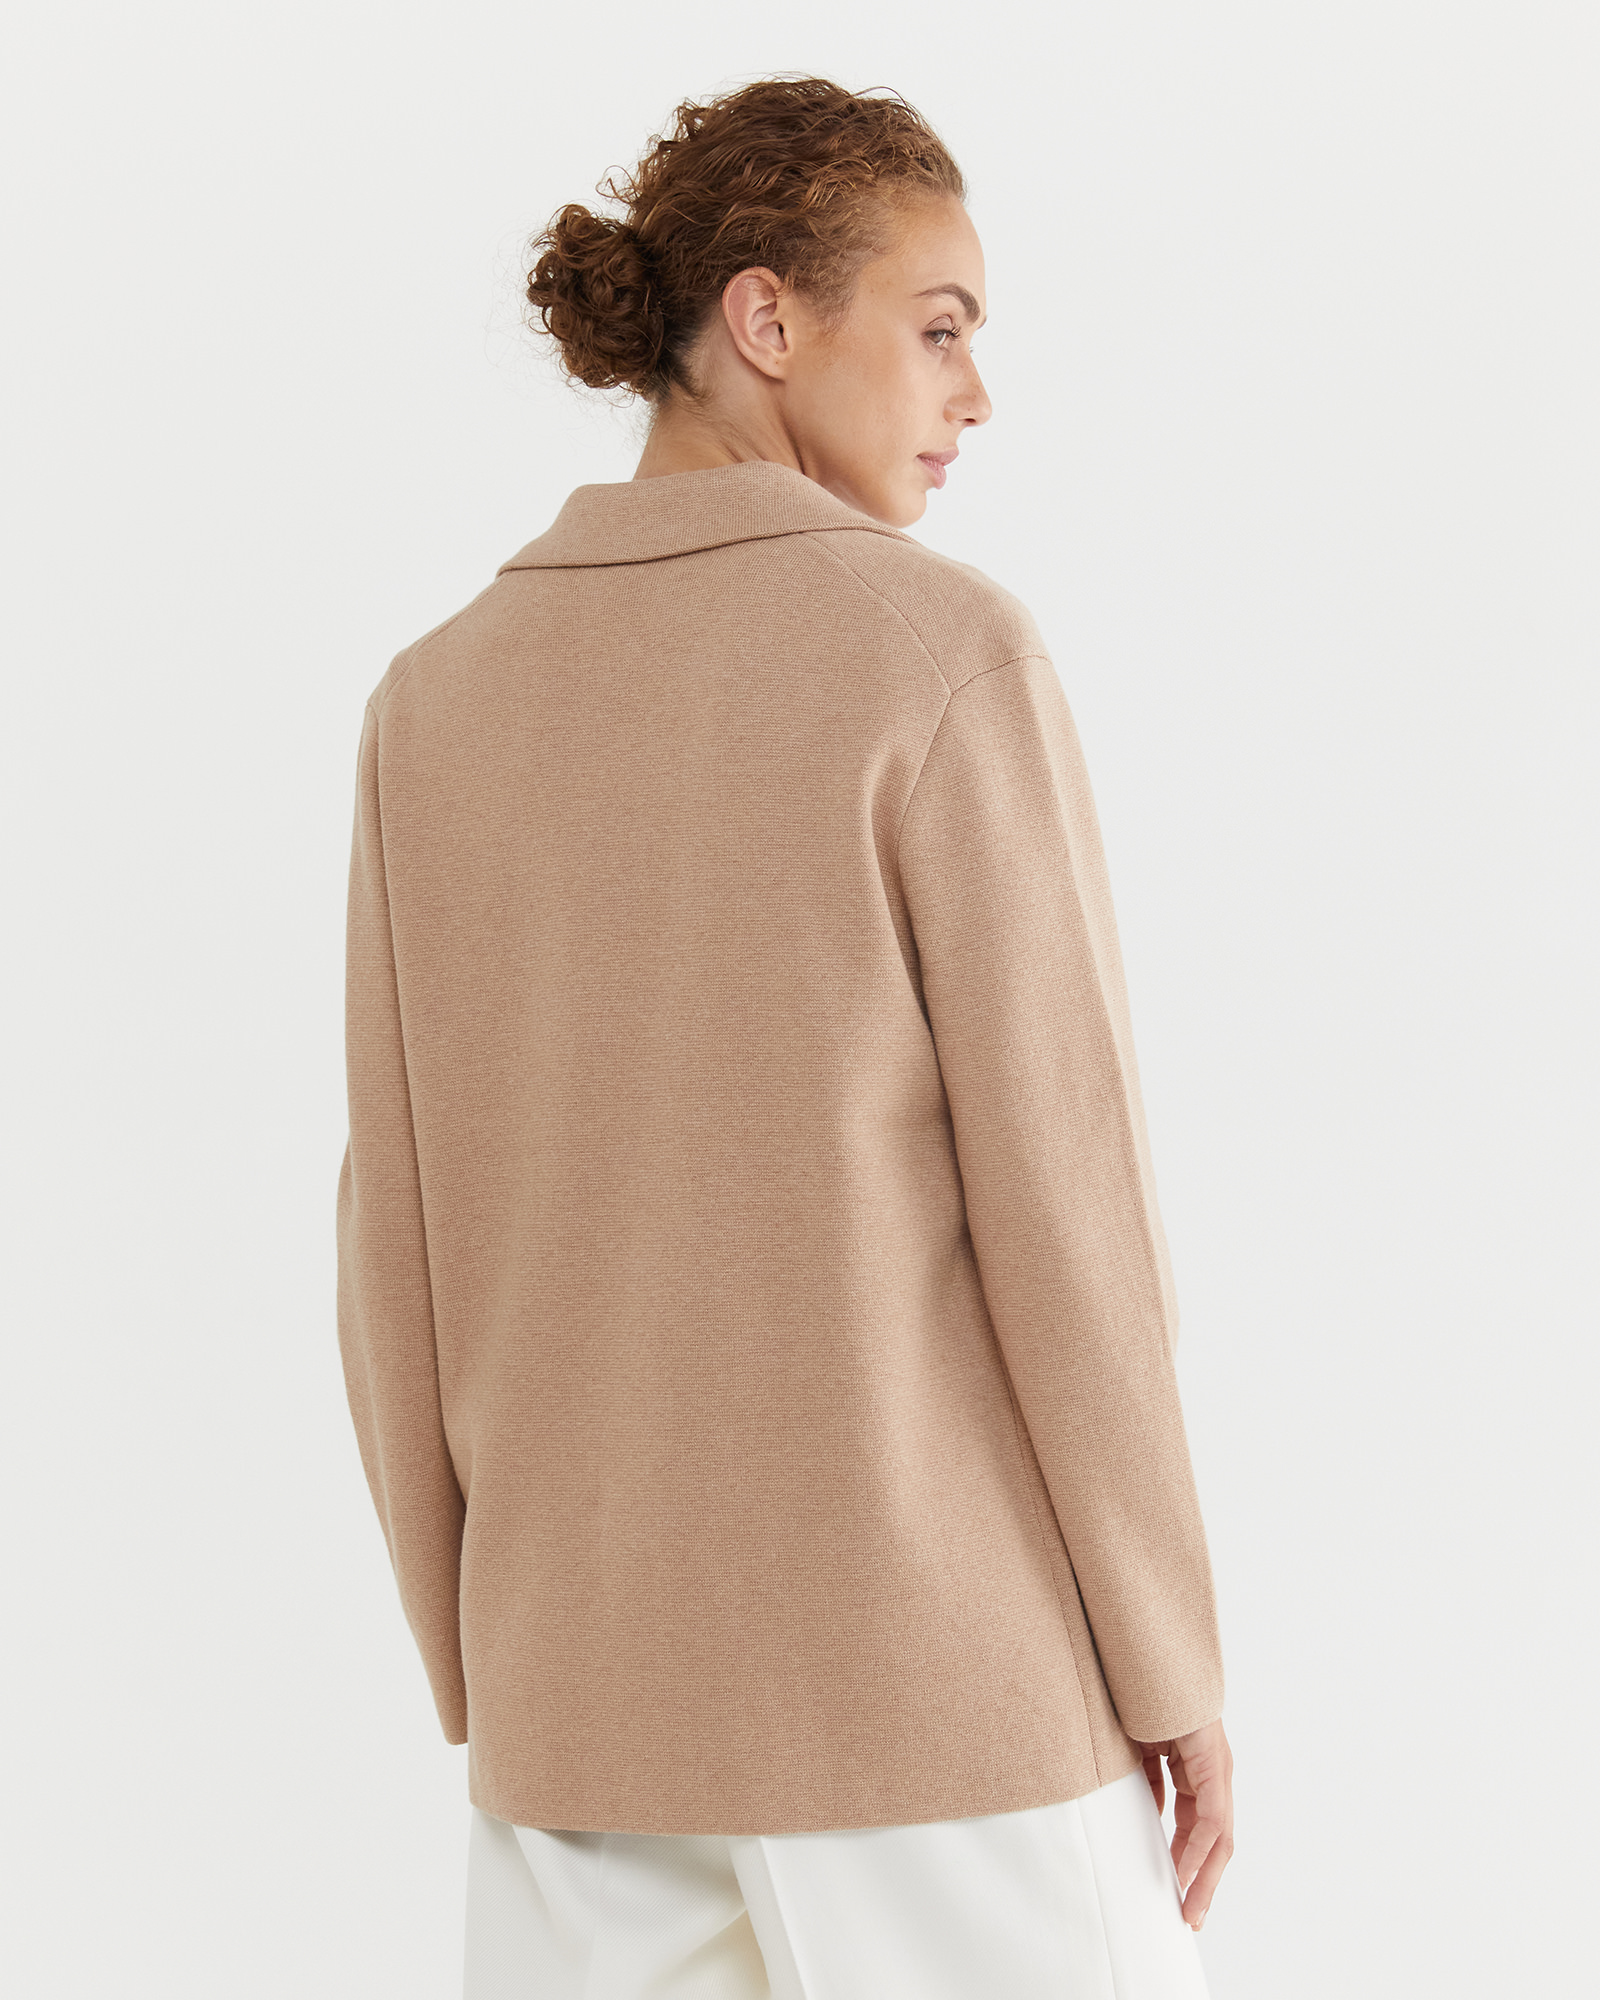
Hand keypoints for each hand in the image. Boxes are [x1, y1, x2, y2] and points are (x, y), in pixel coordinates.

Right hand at [1134, 1716, 1233, 1930]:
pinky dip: (1196, 1846)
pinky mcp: (1214, 1763)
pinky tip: (1183, 1869)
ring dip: (1203, 1874)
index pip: (1200, 1829)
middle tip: (1189, 1917)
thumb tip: (1151, 1813)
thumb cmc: (1141, 1700)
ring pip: (1218, 1835)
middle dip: (1203, 1882)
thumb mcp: (1141, 1752)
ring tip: (1189, 1906)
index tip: (1177, 1898)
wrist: (1149, 1660)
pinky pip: (1210, 1815)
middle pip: (1217, 1841)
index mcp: (1197, 1771)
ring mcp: (1217, 1768)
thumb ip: (1150, 1782)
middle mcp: (1214, 1773)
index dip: (1190, 1865)